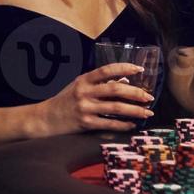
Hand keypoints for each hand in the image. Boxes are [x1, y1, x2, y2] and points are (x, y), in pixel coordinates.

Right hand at [33, 63, 154, 135]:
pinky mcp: (85, 123)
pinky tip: (132, 125)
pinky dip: (123, 125)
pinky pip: (109, 124)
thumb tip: (125, 82)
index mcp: (83, 80)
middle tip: (149, 97)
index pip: (107, 70)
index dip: (124, 68)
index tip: (139, 70)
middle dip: (136, 93)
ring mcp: (84, 108)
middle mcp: (84, 92)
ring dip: (135, 110)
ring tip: (147, 113)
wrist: (43, 119)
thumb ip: (100, 84)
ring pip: (116, 108)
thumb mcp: (79, 86)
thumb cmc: (65, 101)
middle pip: (115, 90)